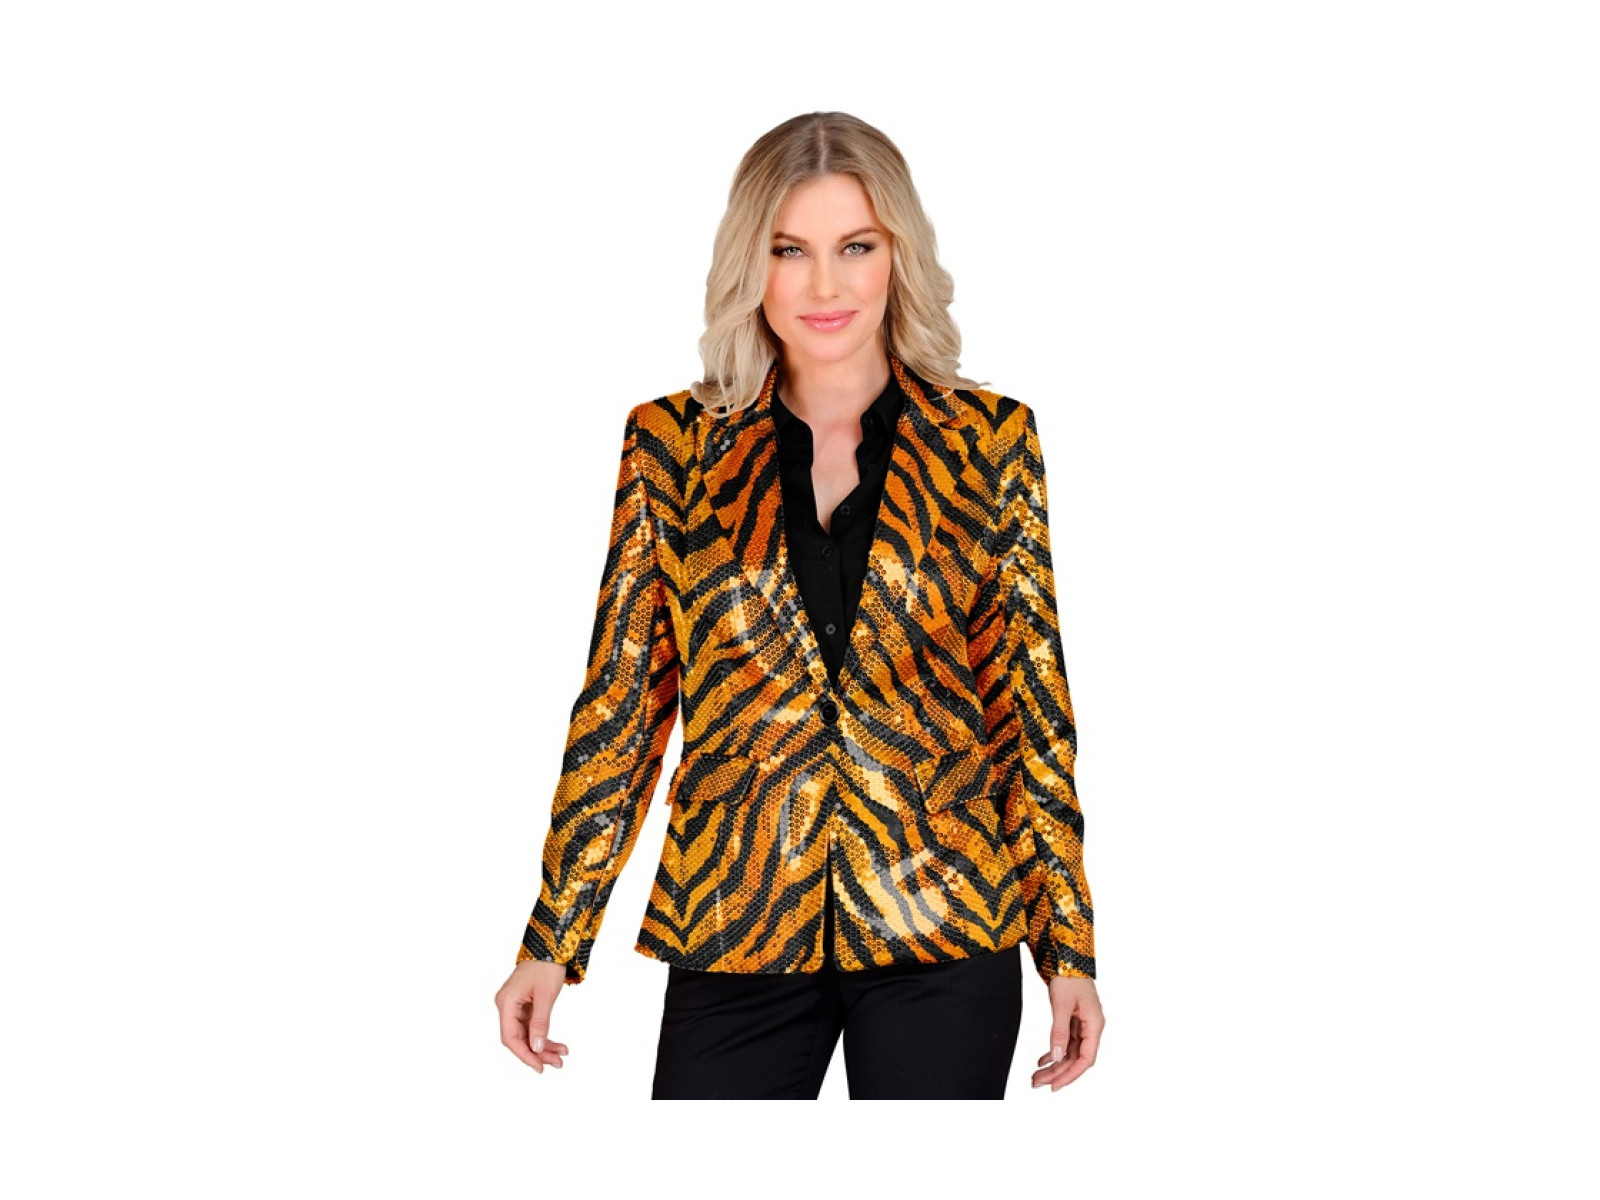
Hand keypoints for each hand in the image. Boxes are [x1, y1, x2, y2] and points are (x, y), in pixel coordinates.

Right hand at [496, 959, 570, 1072]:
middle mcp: (507, 1006)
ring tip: (561, 1056)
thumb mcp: (546, 996)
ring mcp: (515, 1007)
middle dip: (537, 1052)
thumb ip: (540, 1023)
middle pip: (518, 1038)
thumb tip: (537, 1048)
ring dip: (543, 1047)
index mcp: (506, 1003)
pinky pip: (532, 1027)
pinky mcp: (525, 1006)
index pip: (510, 1037)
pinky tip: (557, 1045)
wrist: (551, 948)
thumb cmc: (546, 966)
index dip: (524, 1054)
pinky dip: (544, 1036)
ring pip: (526, 1035)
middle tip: (557, 1063)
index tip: (539, 1067)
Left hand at [1031, 975, 1103, 1090]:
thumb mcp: (1061, 1004)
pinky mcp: (1074, 1019)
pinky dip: (1054, 1051)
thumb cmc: (1069, 976)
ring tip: (1037, 1075)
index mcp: (1094, 1024)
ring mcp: (1083, 1023)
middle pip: (1076, 1058)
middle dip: (1058, 1073)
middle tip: (1038, 1082)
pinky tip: (1042, 1060)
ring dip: (1055, 1064)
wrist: (1066, 956)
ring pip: (1070, 1052)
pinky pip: (1066, 1042)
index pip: (1086, 1059)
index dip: (1071, 1075)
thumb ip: (1059, 1031)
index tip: (1055, 1085)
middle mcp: (1091, 1026)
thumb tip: (1057, 1056)